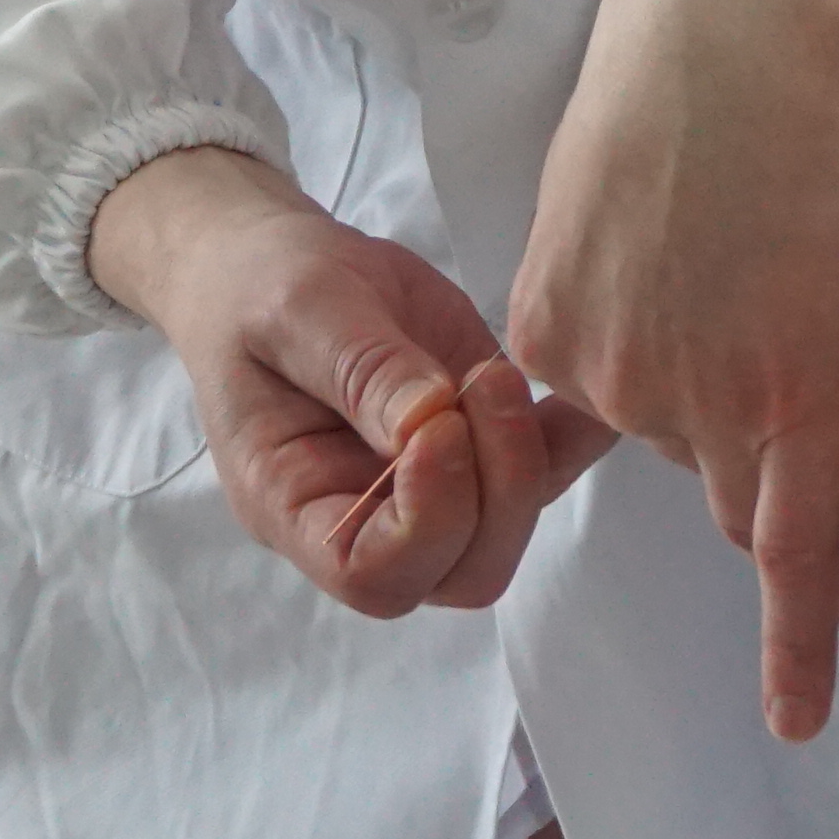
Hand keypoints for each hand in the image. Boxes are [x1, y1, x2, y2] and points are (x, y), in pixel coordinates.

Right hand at [86, 149, 613, 616]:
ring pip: (508, 529)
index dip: (425, 523)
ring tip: (496, 369)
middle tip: (485, 384)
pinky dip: (573, 435)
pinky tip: (578, 386)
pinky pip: (546, 468)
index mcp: (296, 505)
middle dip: (497, 493)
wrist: (278, 263)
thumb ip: (361, 369)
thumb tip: (431, 420)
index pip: (371, 575)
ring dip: (527, 458)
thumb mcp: (295, 311)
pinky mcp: (478, 443)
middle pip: (461, 570)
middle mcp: (367, 517)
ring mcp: (430, 488)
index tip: (438, 427)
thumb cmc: (260, 290)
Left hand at [509, 0, 838, 744]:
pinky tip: (798, 716)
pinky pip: (790, 550)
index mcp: (551, 336)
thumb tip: (643, 317)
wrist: (736, 32)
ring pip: (761, 475)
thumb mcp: (607, 186)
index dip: (682, 416)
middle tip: (777, 321)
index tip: (710, 434)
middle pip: (693, 452)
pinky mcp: (786, 406)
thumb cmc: (691, 72)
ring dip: (801, 440)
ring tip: (825, 316)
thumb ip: (616, 270)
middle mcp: (607, 389)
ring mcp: (692, 405)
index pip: (621, 424)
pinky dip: (796, 637)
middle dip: (742, 415)